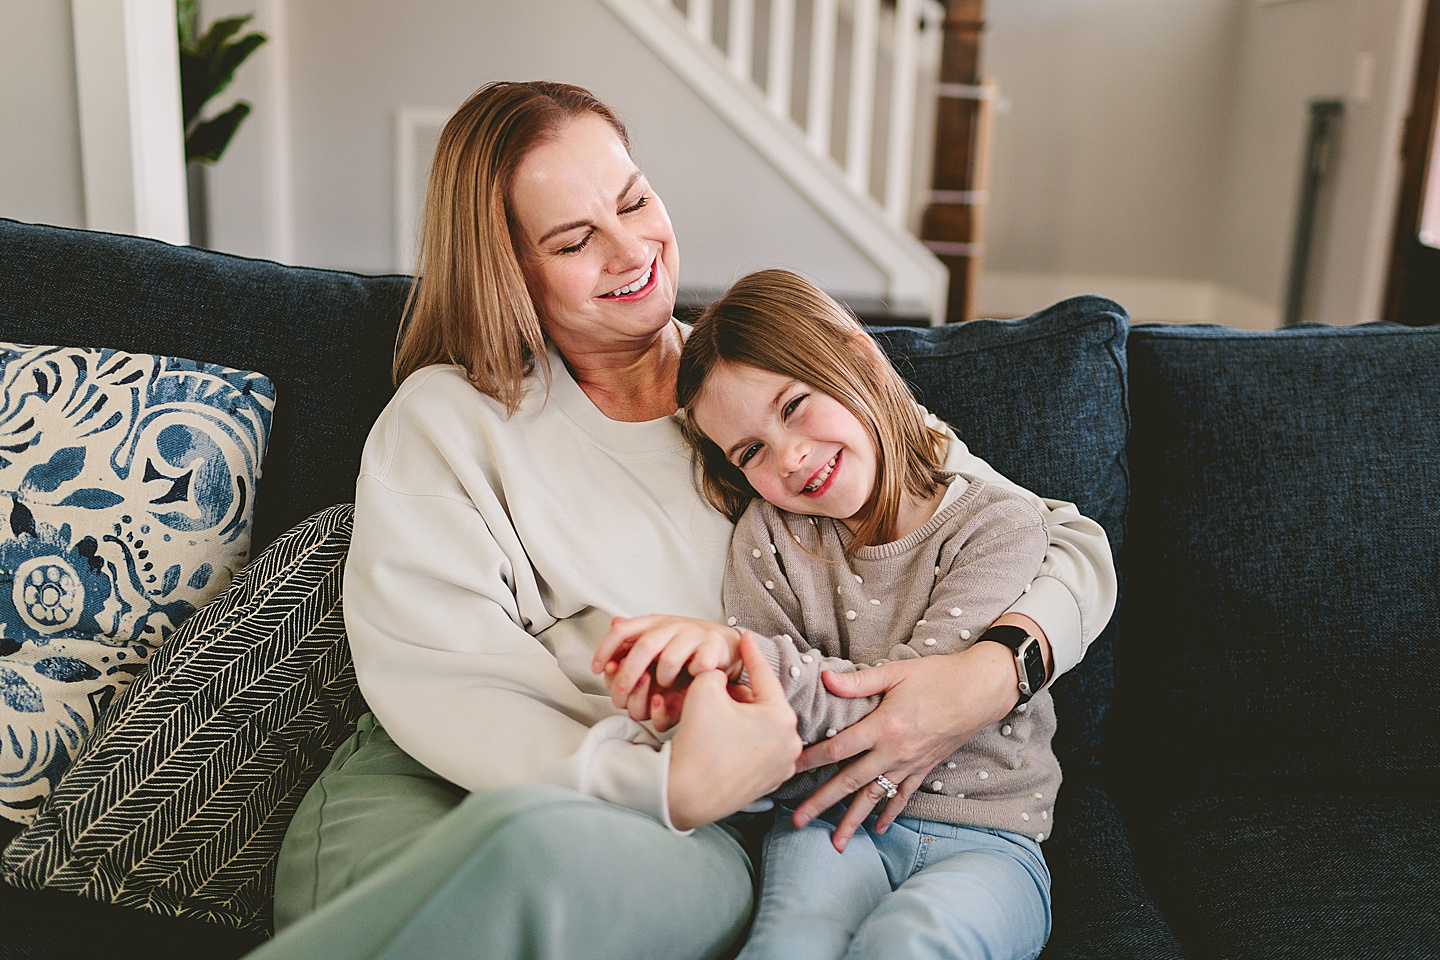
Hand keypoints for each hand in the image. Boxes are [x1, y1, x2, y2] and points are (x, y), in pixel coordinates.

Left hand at [593, 615, 743, 714]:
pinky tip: (692, 679)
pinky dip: (692, 677)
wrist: (726, 647)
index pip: (623, 629)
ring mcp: (695, 633)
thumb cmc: (686, 651)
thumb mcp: (656, 645)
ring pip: (669, 659)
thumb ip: (632, 646)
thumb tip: (611, 638)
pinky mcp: (715, 646)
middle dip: (629, 674)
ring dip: (663, 679)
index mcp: (654, 623)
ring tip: (666, 685)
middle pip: (644, 646)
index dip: (605, 648)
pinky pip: (698, 666)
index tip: (597, 668)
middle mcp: (673, 625)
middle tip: (621, 693)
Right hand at [666, 636, 800, 829]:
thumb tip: (721, 672)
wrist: (684, 794)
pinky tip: (722, 740)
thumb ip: (716, 670)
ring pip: (760, 727)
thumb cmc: (697, 743)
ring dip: (742, 717)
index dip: (750, 653)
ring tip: (718, 714)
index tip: (745, 637)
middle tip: (720, 686)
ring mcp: (782, 766)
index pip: (763, 675)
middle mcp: (791, 743)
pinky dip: (744, 741)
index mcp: (781, 717)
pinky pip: (759, 750)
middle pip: (762, 704)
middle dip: (741, 693)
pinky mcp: (770, 783)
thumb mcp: (705, 690)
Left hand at [791, 640, 1020, 850]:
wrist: (981, 690)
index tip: (788, 768)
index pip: (839, 748)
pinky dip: (890, 813)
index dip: (811, 759)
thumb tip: (825, 679)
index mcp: (884, 727)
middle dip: (822, 803)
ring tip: (836, 843)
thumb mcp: (896, 672)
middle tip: (797, 821)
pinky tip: (878, 829)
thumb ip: (859, 681)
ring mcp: (910, 764)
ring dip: (854, 820)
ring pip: (875, 797)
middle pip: (851, 782)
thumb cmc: (938, 675)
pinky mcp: (925, 768)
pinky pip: (903, 796)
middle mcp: (895, 752)